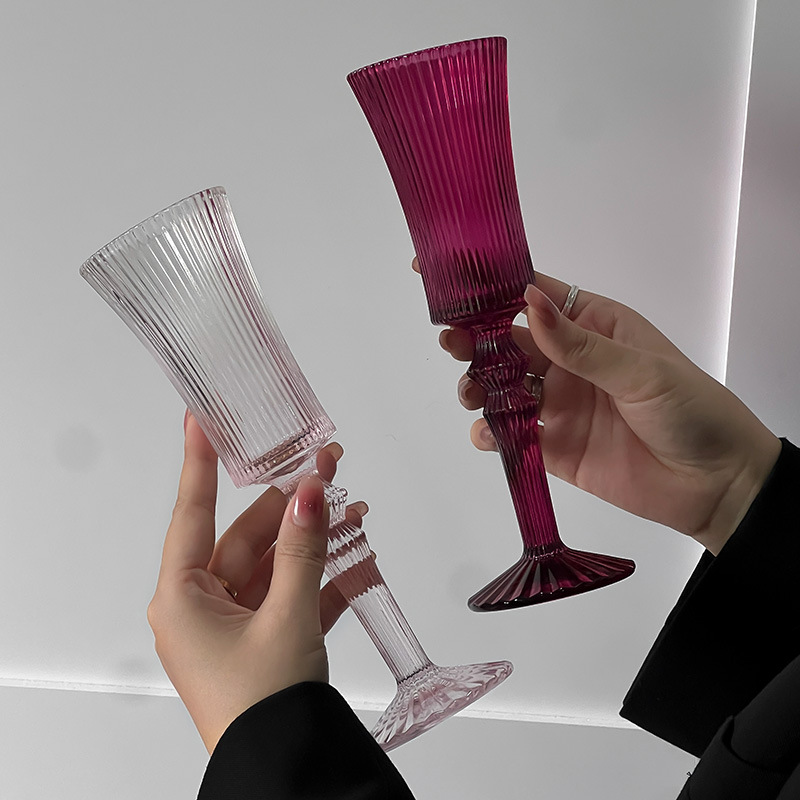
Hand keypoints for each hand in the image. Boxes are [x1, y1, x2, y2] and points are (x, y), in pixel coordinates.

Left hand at [147, 413, 365, 752]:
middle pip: (247, 536)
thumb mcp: (287, 617)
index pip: (191, 512)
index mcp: (183, 599)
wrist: (287, 774)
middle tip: (324, 465)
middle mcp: (202, 608)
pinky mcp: (263, 641)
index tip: (199, 421)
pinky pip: (291, 595)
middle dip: (291, 504)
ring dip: (315, 540)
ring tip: (352, 509)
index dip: (199, 462)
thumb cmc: (262, 710)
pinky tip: (357, 555)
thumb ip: (302, 550)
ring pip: (276, 564)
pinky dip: (323, 578)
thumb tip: (309, 493)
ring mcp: (234, 625)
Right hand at [414, 258, 780, 553]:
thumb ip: (579, 345)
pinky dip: (492, 433)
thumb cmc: (693, 411)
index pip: (536, 296)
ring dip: (478, 385)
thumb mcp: (640, 369)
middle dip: (474, 338)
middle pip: (507, 341)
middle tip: (451, 341)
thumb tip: (525, 302)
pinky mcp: (554, 447)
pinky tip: (489, 433)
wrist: (716, 485)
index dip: (492, 285)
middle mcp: (569, 361)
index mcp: (593, 326)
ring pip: (502, 387)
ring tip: (471, 392)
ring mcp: (560, 404)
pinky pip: (512, 435)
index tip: (450, 279)